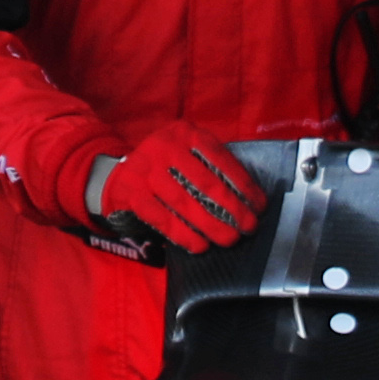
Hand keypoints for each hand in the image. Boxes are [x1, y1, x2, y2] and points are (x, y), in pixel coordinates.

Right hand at [89, 125, 271, 254]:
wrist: (119, 175)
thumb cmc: (165, 167)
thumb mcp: (186, 153)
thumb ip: (210, 166)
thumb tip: (246, 199)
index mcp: (185, 133)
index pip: (220, 159)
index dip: (243, 184)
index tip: (259, 206)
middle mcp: (164, 146)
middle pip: (205, 182)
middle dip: (232, 208)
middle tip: (248, 227)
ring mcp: (145, 170)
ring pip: (184, 202)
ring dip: (210, 225)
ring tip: (228, 239)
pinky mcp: (131, 194)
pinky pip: (162, 218)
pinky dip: (182, 234)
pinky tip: (199, 246)